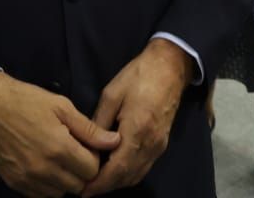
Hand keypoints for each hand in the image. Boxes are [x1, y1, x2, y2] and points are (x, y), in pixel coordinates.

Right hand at [0, 72, 118, 196]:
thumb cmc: (26, 101)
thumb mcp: (61, 106)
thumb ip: (89, 129)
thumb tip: (114, 141)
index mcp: (59, 148)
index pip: (92, 170)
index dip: (93, 157)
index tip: (85, 146)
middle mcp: (45, 169)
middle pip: (78, 185)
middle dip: (81, 170)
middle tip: (72, 151)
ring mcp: (28, 179)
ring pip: (60, 193)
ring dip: (64, 180)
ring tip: (57, 158)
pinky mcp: (15, 184)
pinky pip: (40, 195)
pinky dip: (47, 185)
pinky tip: (43, 166)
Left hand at [82, 39, 191, 194]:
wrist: (170, 67)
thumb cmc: (138, 76)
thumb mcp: (111, 94)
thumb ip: (99, 122)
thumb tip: (87, 145)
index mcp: (137, 131)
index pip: (117, 169)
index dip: (100, 183)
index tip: (83, 191)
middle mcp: (150, 144)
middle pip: (127, 177)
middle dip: (106, 186)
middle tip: (85, 188)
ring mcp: (158, 146)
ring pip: (137, 175)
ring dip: (117, 182)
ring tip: (97, 182)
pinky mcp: (162, 144)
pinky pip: (144, 167)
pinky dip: (128, 174)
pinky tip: (114, 169)